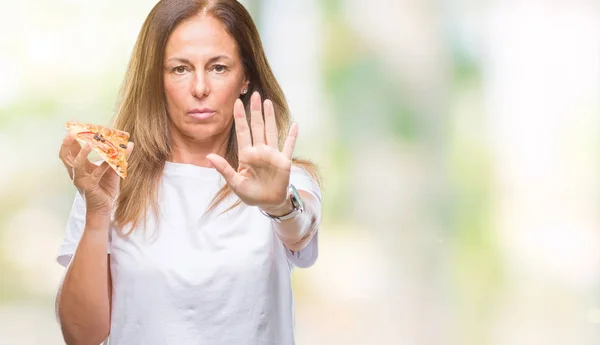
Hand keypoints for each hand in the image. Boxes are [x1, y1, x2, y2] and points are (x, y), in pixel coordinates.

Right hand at [59, 132, 133, 215]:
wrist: (104, 209)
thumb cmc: (105, 189)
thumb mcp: (111, 170)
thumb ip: (118, 158)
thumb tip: (129, 144)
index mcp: (78, 167)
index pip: (70, 149)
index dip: (70, 136)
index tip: (74, 122)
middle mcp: (76, 172)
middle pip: (65, 155)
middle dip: (68, 142)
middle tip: (72, 130)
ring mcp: (81, 180)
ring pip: (76, 164)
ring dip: (82, 153)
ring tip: (89, 142)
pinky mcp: (89, 187)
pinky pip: (96, 174)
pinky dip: (105, 166)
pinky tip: (112, 160)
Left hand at [206, 92, 296, 212]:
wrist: (268, 203)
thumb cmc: (250, 194)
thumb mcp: (234, 182)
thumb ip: (223, 169)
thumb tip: (208, 157)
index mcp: (246, 155)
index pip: (242, 132)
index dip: (240, 117)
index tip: (236, 102)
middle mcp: (259, 151)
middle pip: (257, 126)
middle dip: (255, 111)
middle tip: (254, 94)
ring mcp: (272, 155)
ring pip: (271, 131)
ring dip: (270, 117)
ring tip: (268, 102)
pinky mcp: (284, 161)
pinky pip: (288, 146)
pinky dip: (292, 136)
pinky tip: (295, 125)